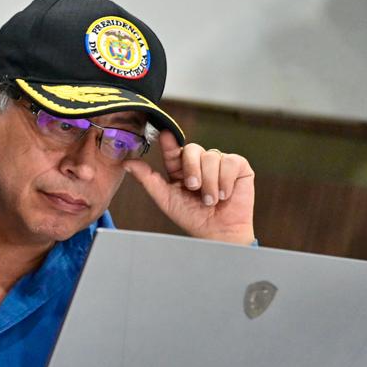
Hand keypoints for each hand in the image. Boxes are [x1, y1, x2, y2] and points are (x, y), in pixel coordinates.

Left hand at [123, 130, 255, 244]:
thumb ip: (147, 179)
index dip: (169, 141)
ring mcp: (219, 162)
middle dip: (192, 170)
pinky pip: (230, 162)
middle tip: (194, 188)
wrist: (218, 232)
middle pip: (192, 149)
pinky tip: (224, 194)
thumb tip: (127, 163)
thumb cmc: (192, 217)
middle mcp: (199, 162)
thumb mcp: (165, 198)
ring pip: (211, 156)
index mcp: (180, 168)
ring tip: (210, 199)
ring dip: (210, 182)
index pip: (173, 150)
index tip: (164, 134)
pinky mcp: (238, 166)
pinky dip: (225, 181)